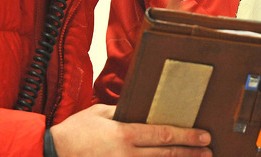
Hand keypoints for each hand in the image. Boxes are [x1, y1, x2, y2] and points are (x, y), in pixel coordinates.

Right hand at [51, 104, 211, 156]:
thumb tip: (144, 109)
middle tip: (209, 151)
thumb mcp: (101, 112)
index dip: (187, 136)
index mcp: (124, 134)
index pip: (163, 135)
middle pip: (166, 154)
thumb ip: (124, 111)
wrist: (51, 153)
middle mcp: (126, 154)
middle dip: (190, 152)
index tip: (204, 136)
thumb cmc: (75, 131)